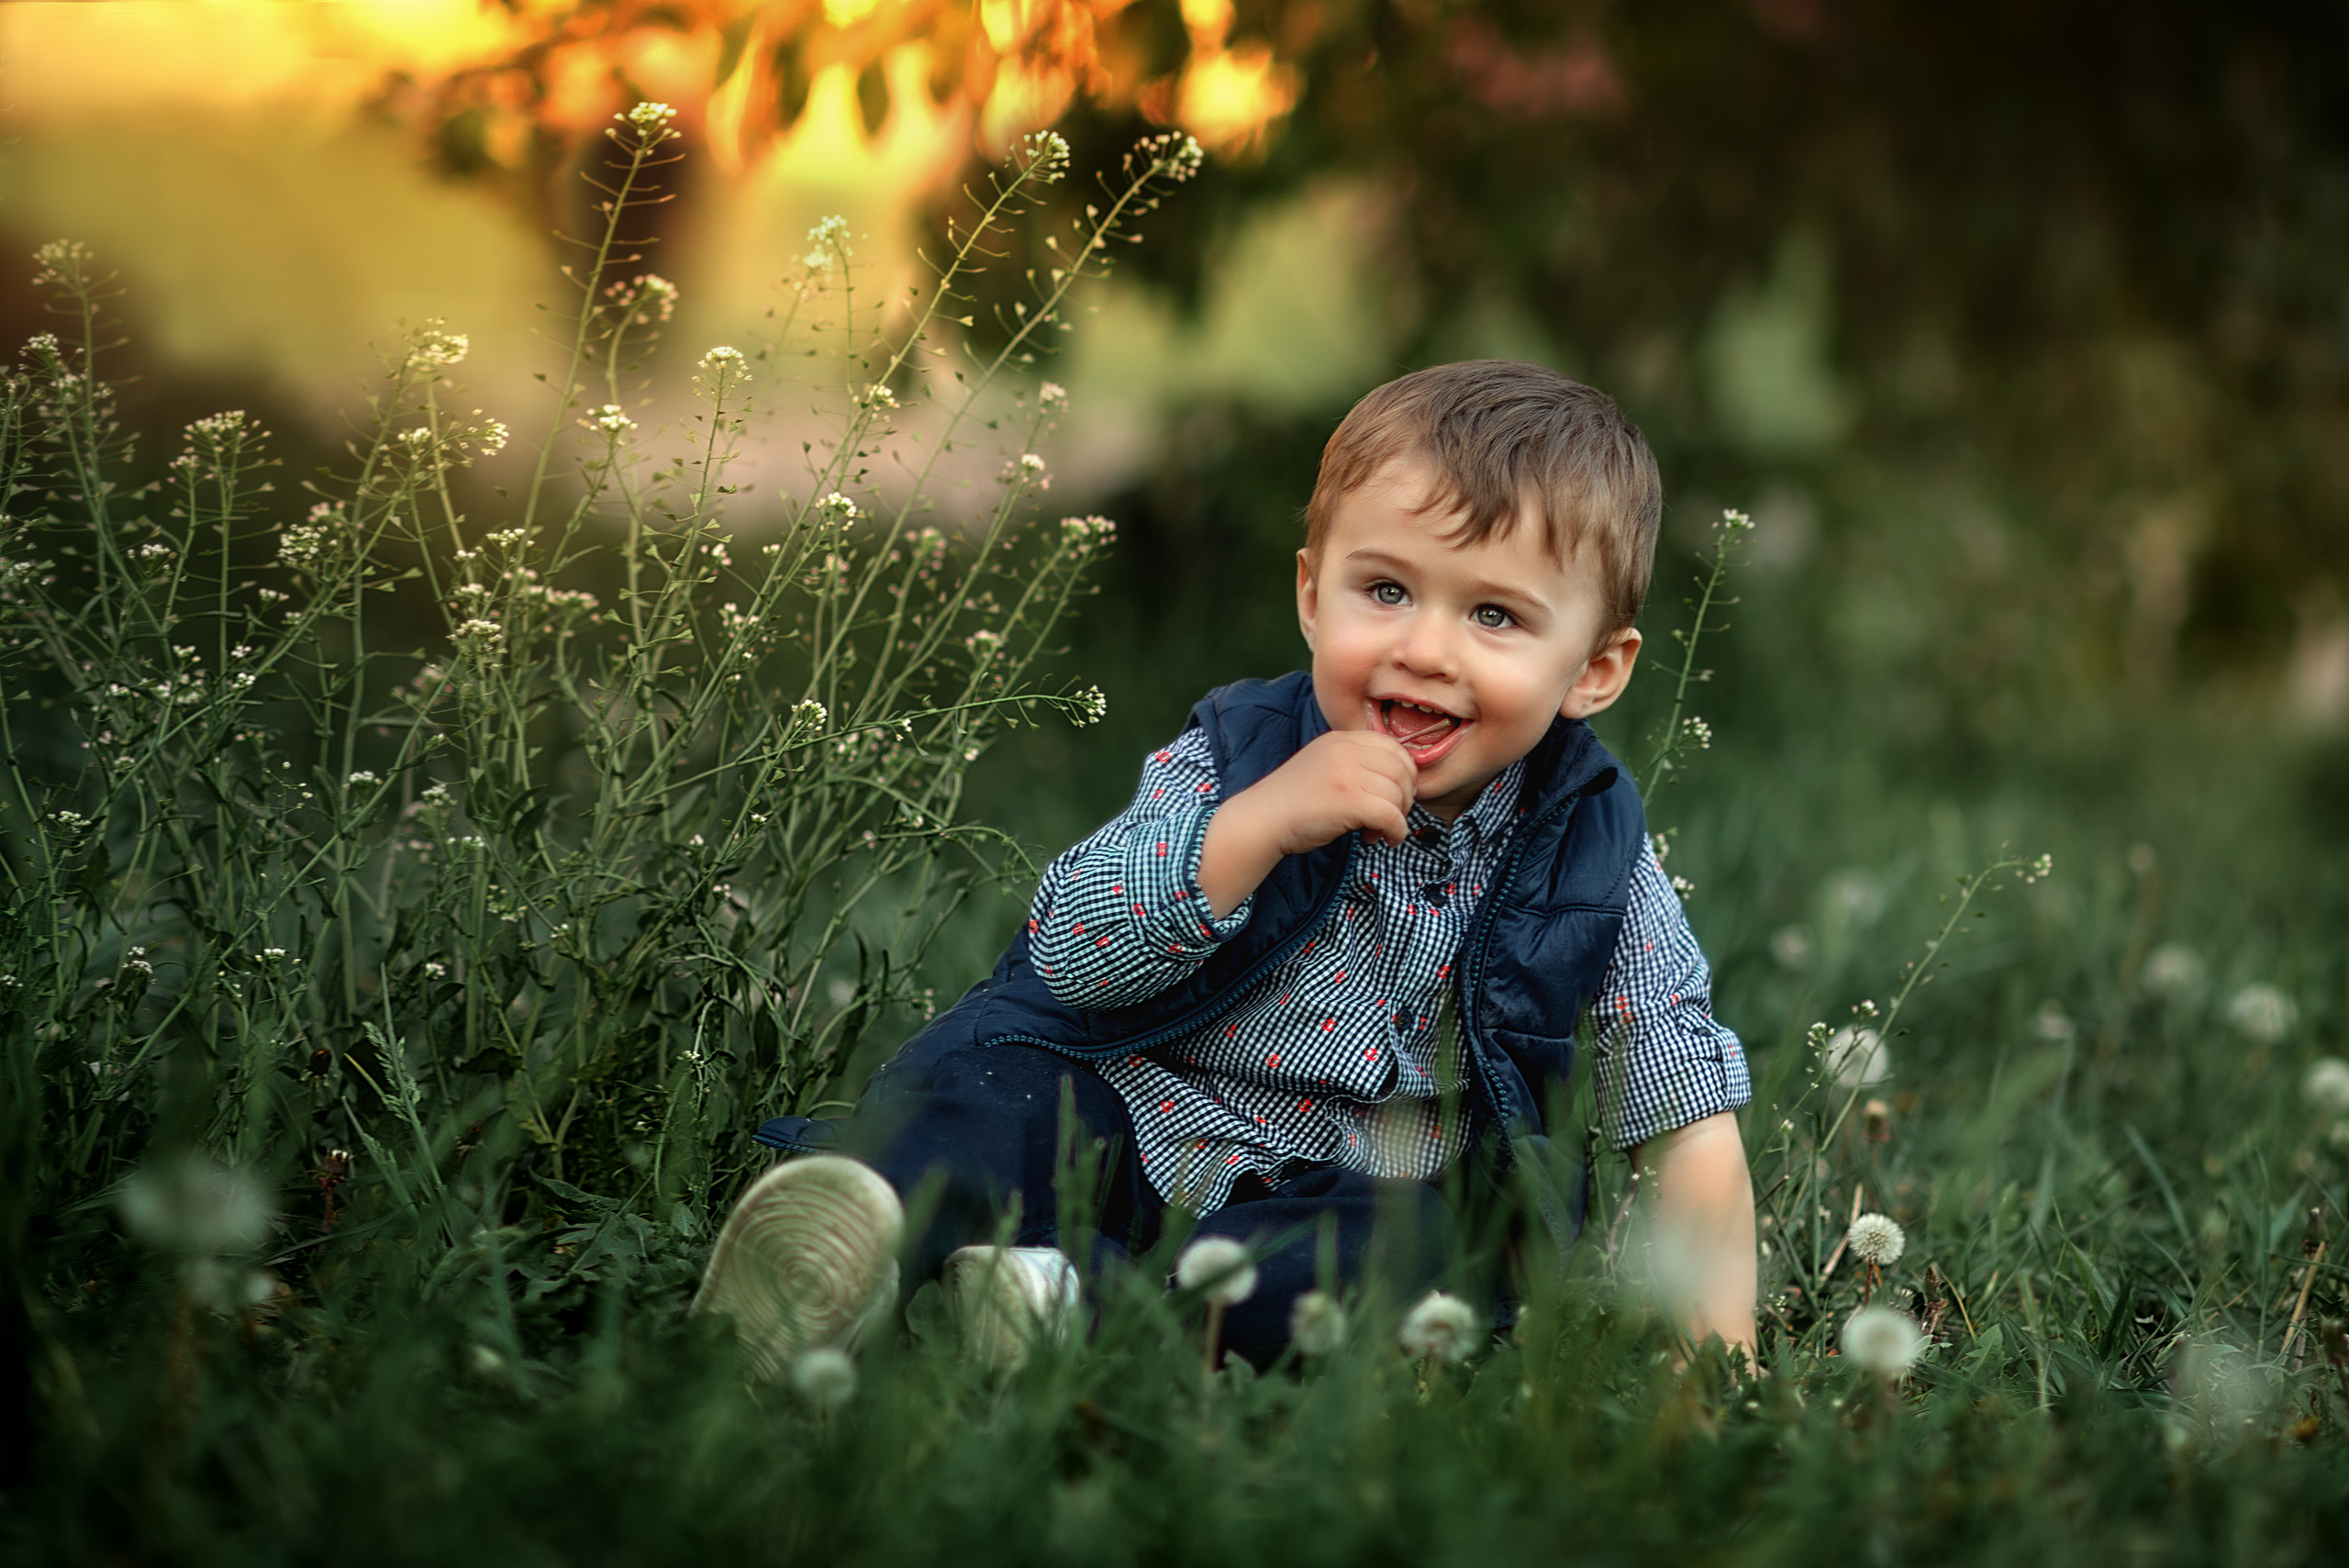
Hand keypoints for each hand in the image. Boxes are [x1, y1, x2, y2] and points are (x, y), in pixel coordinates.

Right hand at [1198, 731, 1415, 915]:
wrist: (1261, 820)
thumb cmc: (1292, 803)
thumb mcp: (1324, 767)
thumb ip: (1355, 764)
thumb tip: (1401, 781)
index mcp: (1340, 739)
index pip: (1393, 746)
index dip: (1404, 773)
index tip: (1396, 794)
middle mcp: (1345, 750)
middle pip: (1401, 769)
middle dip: (1405, 797)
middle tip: (1389, 817)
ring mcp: (1347, 773)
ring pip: (1398, 795)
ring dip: (1397, 818)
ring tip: (1375, 831)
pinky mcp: (1349, 800)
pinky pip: (1392, 816)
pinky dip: (1396, 832)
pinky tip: (1381, 839)